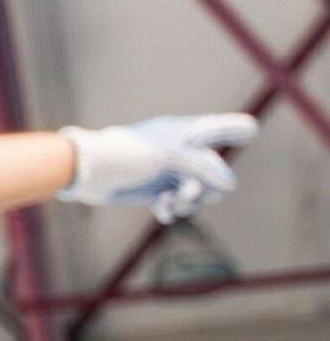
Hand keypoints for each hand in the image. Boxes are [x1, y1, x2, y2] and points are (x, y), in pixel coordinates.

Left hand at [57, 113, 257, 223]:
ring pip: (194, 190)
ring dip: (189, 200)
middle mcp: (176, 151)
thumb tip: (228, 185)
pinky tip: (162, 211)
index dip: (233, 128)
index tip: (252, 129)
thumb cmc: (127, 154)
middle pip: (210, 170)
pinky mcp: (152, 191)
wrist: (88, 171)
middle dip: (205, 185)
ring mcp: (165, 172)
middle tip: (188, 193)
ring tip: (173, 203)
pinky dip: (171, 209)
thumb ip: (201, 167)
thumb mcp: (169, 155)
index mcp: (180, 133)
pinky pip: (174, 203)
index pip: (214, 128)